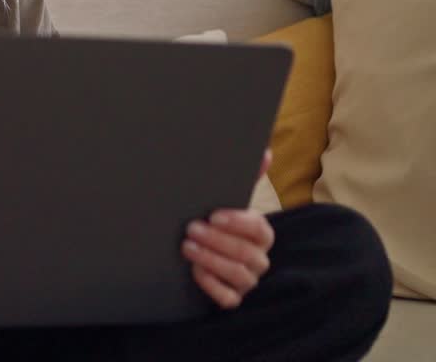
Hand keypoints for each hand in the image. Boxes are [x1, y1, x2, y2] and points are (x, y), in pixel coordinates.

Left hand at [182, 149, 275, 308]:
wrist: (201, 251)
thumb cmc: (216, 224)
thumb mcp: (226, 201)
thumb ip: (245, 177)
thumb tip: (264, 152)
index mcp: (260, 234)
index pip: (260, 230)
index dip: (239, 223)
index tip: (214, 215)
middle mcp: (258, 258)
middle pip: (247, 254)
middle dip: (218, 241)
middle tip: (192, 229)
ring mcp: (247, 280)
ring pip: (238, 276)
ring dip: (212, 260)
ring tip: (187, 247)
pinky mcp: (232, 297)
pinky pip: (229, 299)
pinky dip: (212, 286)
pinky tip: (195, 272)